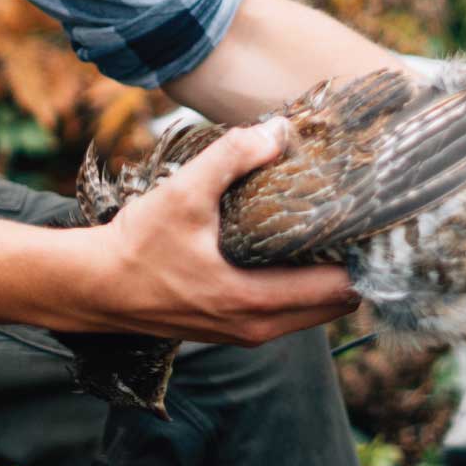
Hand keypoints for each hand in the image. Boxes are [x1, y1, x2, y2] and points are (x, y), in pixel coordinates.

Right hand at [87, 117, 359, 345]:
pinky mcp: (228, 330)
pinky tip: (291, 254)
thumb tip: (277, 131)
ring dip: (324, 282)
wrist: (94, 286)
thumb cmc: (137, 245)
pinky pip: (284, 314)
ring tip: (331, 236)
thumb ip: (232, 158)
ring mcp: (242, 333)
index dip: (359, 259)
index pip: (336, 291)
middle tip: (359, 226)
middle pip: (332, 307)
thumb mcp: (184, 193)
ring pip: (308, 314)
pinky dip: (298, 291)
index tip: (372, 226)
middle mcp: (256, 327)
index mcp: (252, 302)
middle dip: (349, 270)